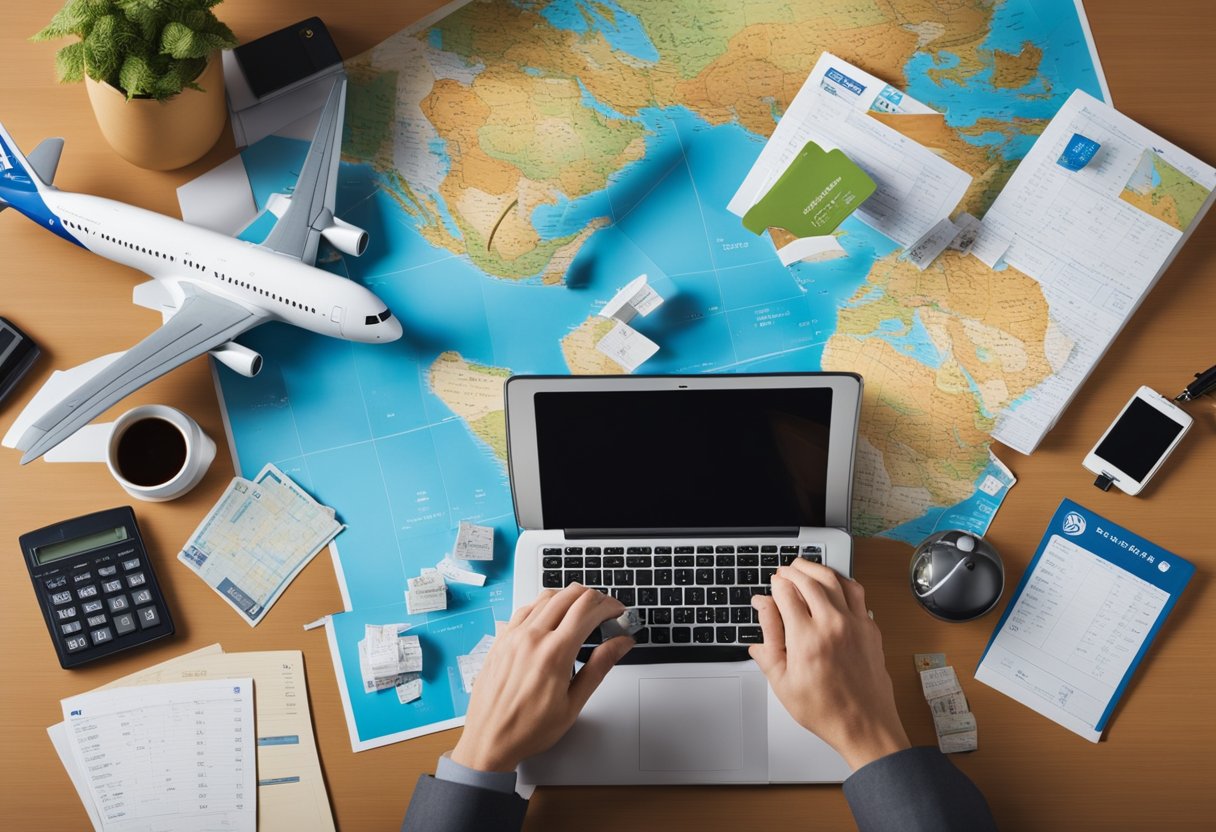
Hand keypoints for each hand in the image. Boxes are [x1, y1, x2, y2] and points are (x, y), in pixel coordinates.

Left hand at [451, 584, 634, 771]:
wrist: (489, 740)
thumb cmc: (528, 729)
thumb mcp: (573, 704)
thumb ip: (599, 667)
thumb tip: (621, 644)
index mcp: (554, 653)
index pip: (588, 609)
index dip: (609, 605)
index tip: (618, 612)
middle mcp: (532, 637)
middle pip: (570, 595)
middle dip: (594, 597)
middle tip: (604, 611)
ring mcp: (514, 635)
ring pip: (547, 596)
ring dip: (570, 597)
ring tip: (581, 612)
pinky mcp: (501, 638)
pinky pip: (526, 608)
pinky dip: (545, 604)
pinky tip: (552, 618)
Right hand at [749, 560, 909, 769]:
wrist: (864, 725)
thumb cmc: (824, 709)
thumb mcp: (782, 680)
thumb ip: (769, 638)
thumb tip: (762, 608)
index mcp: (806, 638)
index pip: (786, 593)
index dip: (775, 585)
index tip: (771, 585)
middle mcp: (832, 624)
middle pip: (809, 579)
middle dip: (793, 570)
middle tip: (784, 571)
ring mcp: (855, 623)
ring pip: (836, 579)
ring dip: (817, 569)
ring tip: (805, 568)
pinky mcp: (870, 627)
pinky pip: (857, 593)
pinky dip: (841, 581)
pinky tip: (834, 584)